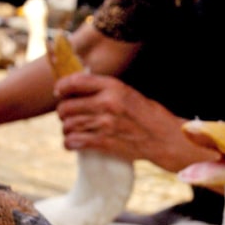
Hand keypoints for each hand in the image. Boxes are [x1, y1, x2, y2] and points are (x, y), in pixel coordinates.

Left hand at [54, 73, 218, 172]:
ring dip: (66, 129)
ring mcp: (105, 124)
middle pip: (66, 107)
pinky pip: (74, 142)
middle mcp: (107, 103)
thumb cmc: (146, 114)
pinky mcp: (105, 143)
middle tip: (68, 115)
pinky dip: (69, 143)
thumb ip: (104, 89)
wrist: (164, 138)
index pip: (75, 82)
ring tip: (73, 130)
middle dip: (63, 112)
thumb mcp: (127, 92)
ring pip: (68, 125)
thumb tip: (76, 88)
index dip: (61, 87)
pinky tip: (73, 142)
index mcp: (113, 87)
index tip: (60, 92)